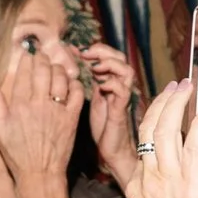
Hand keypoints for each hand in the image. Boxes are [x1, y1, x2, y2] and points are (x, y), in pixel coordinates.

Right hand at [0, 37, 80, 197]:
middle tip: (42, 54)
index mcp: (19, 105)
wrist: (40, 174)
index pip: (25, 72)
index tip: (28, 52)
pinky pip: (77, 92)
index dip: (27, 58)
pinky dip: (75, 83)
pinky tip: (70, 82)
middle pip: (43, 70)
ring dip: (58, 68)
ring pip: (61, 77)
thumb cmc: (17, 154)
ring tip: (54, 66)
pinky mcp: (72, 118)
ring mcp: (57, 110)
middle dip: (42, 58)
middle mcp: (39, 104)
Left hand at [84, 44, 142, 187]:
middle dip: (103, 51)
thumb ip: (86, 81)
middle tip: (86, 54)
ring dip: (110, 65)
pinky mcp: (122, 109)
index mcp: (111, 81)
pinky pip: (123, 91)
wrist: (112, 149)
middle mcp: (120, 86)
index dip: (94, 49)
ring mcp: (122, 97)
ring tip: (95, 68)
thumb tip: (70, 62)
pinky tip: (99, 86)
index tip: (76, 49)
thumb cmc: (102, 125)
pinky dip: (111, 84)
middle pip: (121, 57)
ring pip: (126, 70)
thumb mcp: (91, 98)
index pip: (109, 55)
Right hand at [120, 77, 197, 197]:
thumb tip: (192, 177)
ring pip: (167, 128)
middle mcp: (148, 180)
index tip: (163, 107)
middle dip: (163, 102)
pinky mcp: (190, 184)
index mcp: (137, 189)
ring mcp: (167, 180)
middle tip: (176, 87)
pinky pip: (194, 142)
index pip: (142, 145)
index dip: (153, 121)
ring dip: (179, 102)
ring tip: (188, 87)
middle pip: (150, 128)